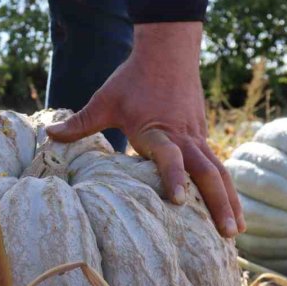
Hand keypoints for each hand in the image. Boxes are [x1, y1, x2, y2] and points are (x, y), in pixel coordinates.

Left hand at [46, 22, 244, 237]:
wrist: (167, 52)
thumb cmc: (133, 79)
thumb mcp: (104, 100)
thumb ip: (81, 123)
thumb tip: (49, 136)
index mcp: (158, 131)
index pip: (170, 156)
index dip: (173, 177)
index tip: (176, 201)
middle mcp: (183, 137)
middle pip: (208, 172)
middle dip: (219, 204)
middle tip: (228, 234)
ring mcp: (197, 137)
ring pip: (219, 172)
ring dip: (230, 201)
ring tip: (237, 233)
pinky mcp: (201, 137)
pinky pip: (218, 167)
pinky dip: (227, 189)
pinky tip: (233, 211)